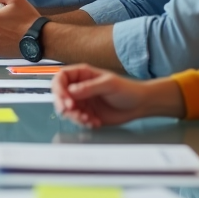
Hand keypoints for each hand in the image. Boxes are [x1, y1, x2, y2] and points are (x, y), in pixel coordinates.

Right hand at [51, 64, 183, 126]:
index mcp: (82, 75)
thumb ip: (89, 87)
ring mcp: (82, 101)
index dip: (59, 88)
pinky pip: (77, 120)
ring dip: (75, 116)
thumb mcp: (109, 84)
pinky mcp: (87, 113)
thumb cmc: (127, 89)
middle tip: (71, 110)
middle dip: (63, 105)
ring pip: (67, 110)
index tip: (66, 99)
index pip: (61, 78)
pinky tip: (95, 122)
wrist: (139, 105)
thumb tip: (71, 91)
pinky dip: (83, 123)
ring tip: (88, 119)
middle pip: (60, 94)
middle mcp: (79, 87)